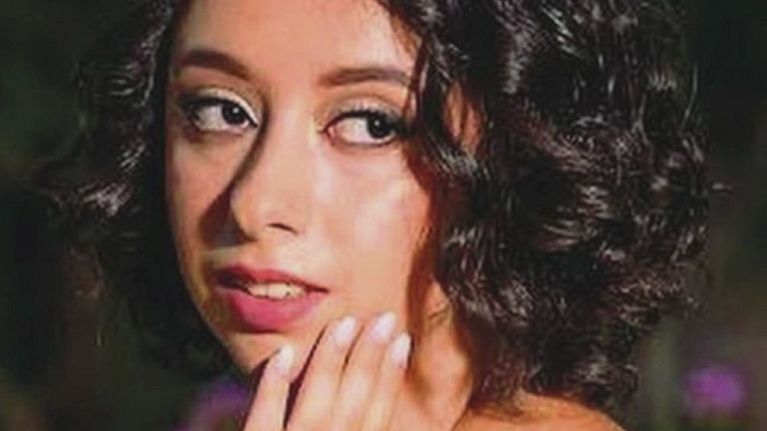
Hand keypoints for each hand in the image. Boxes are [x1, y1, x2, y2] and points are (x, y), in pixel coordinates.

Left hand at [241, 313, 411, 430]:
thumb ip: (347, 429)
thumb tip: (372, 398)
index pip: (378, 419)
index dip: (391, 379)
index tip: (402, 340)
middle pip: (354, 408)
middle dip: (370, 360)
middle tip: (384, 317)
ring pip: (316, 411)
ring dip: (331, 364)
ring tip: (343, 324)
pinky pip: (263, 423)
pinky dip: (273, 389)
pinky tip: (283, 353)